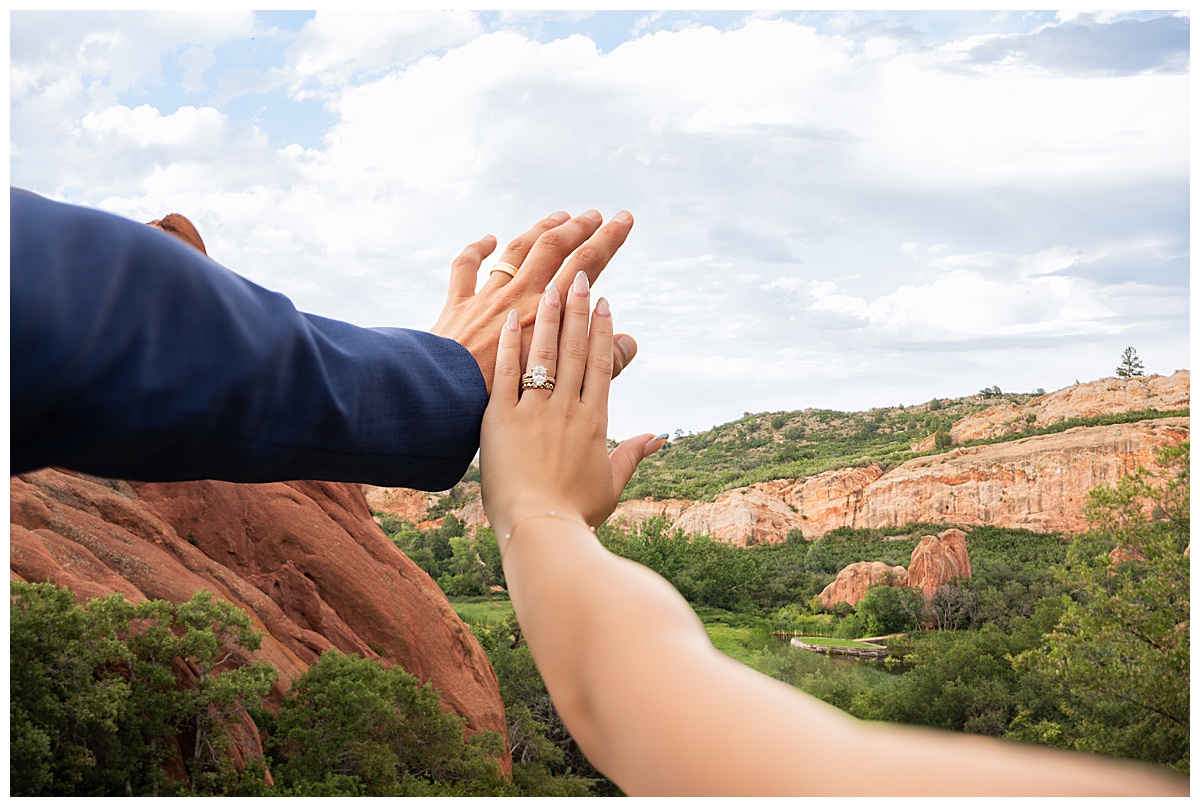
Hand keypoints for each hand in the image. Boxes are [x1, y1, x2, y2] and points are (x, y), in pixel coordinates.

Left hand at [431, 210, 638, 393]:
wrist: (449, 398)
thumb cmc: (508, 397)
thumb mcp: (565, 386)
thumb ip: (602, 364)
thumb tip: (630, 342)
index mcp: (548, 313)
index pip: (587, 266)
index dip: (609, 240)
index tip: (625, 220)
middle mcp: (520, 297)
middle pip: (554, 249)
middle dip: (580, 228)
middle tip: (598, 215)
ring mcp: (488, 297)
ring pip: (517, 251)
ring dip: (541, 229)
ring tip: (560, 217)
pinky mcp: (458, 306)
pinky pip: (466, 268)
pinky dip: (478, 250)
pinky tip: (489, 239)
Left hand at [480, 268, 667, 542]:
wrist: (540, 530)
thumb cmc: (576, 514)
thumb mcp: (611, 484)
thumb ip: (633, 455)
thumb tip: (660, 437)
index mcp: (594, 421)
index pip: (600, 365)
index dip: (602, 330)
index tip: (605, 302)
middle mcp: (567, 409)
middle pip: (574, 349)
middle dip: (578, 309)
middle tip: (580, 274)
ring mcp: (534, 412)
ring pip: (543, 353)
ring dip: (548, 315)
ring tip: (550, 284)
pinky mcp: (501, 420)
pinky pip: (506, 374)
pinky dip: (509, 344)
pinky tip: (511, 318)